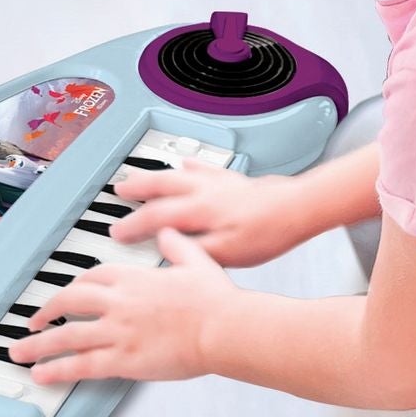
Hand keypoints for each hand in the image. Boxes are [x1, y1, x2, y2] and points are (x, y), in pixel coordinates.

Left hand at [6, 228, 237, 385]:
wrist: (223, 327)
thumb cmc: (215, 299)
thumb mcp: (196, 260)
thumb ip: (176, 245)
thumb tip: (165, 232)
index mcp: (134, 279)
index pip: (93, 277)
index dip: (75, 286)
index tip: (68, 295)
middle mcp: (119, 303)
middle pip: (69, 301)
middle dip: (45, 311)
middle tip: (33, 321)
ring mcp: (118, 332)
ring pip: (66, 335)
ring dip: (38, 344)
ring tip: (20, 352)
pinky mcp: (124, 360)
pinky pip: (82, 365)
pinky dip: (58, 369)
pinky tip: (42, 374)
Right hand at [108, 160, 305, 266]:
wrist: (297, 208)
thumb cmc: (266, 233)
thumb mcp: (227, 255)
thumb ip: (193, 252)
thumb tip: (166, 251)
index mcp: (198, 211)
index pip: (155, 217)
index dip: (132, 226)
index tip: (118, 232)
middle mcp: (204, 191)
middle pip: (160, 185)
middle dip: (136, 188)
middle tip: (118, 190)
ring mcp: (219, 182)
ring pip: (177, 173)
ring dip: (155, 174)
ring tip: (140, 175)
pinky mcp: (234, 179)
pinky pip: (204, 167)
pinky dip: (191, 164)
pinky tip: (185, 162)